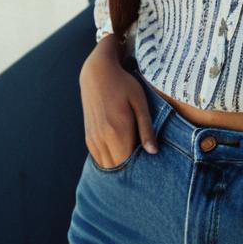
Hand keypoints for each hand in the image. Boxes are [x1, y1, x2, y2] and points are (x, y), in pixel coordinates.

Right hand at [79, 37, 158, 167]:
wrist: (97, 73)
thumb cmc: (124, 85)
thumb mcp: (140, 103)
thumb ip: (146, 129)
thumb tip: (153, 152)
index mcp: (117, 131)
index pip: (129, 163)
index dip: (140, 168)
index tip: (151, 166)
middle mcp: (102, 138)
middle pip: (117, 168)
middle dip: (130, 170)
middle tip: (145, 165)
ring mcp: (93, 139)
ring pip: (106, 165)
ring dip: (119, 166)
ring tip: (134, 161)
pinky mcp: (88, 137)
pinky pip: (99, 158)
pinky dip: (109, 160)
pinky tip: (121, 154)